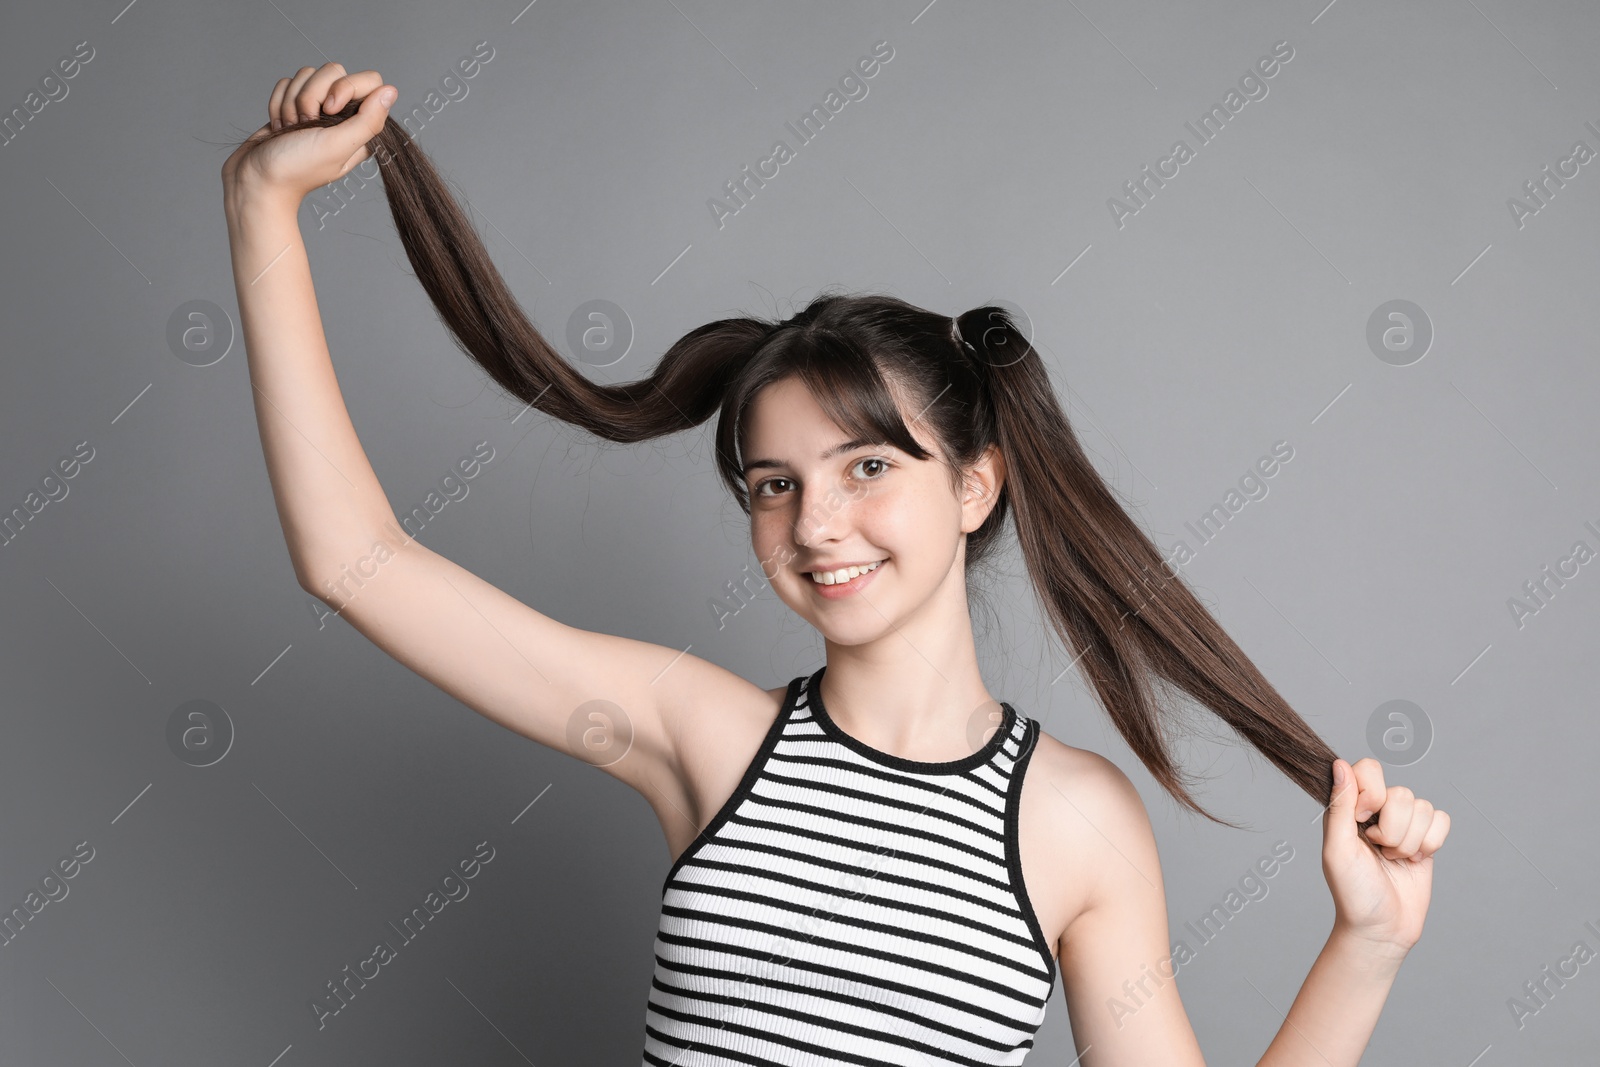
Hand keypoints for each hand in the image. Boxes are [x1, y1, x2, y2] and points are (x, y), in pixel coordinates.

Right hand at [221, 62, 395, 206]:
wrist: (255, 178)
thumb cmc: (296, 168)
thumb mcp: (338, 145)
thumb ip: (368, 120)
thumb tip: (391, 91)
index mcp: (361, 126)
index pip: (368, 80)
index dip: (345, 86)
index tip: (330, 109)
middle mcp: (342, 115)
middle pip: (333, 71)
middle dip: (311, 95)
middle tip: (306, 124)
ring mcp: (317, 109)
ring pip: (307, 75)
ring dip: (292, 102)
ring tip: (291, 129)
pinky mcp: (293, 105)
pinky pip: (287, 83)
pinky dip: (278, 104)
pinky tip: (280, 126)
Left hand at [1320, 757, 1450, 955]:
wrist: (1382, 927)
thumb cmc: (1353, 891)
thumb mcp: (1337, 850)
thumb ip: (1339, 806)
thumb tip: (1340, 764)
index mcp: (1349, 807)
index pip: (1368, 769)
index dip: (1371, 793)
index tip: (1363, 820)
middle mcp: (1377, 810)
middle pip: (1400, 792)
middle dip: (1392, 829)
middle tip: (1378, 850)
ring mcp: (1403, 824)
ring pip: (1422, 807)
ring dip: (1409, 841)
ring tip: (1393, 859)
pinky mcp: (1426, 839)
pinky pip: (1441, 820)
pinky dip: (1430, 843)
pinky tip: (1414, 860)